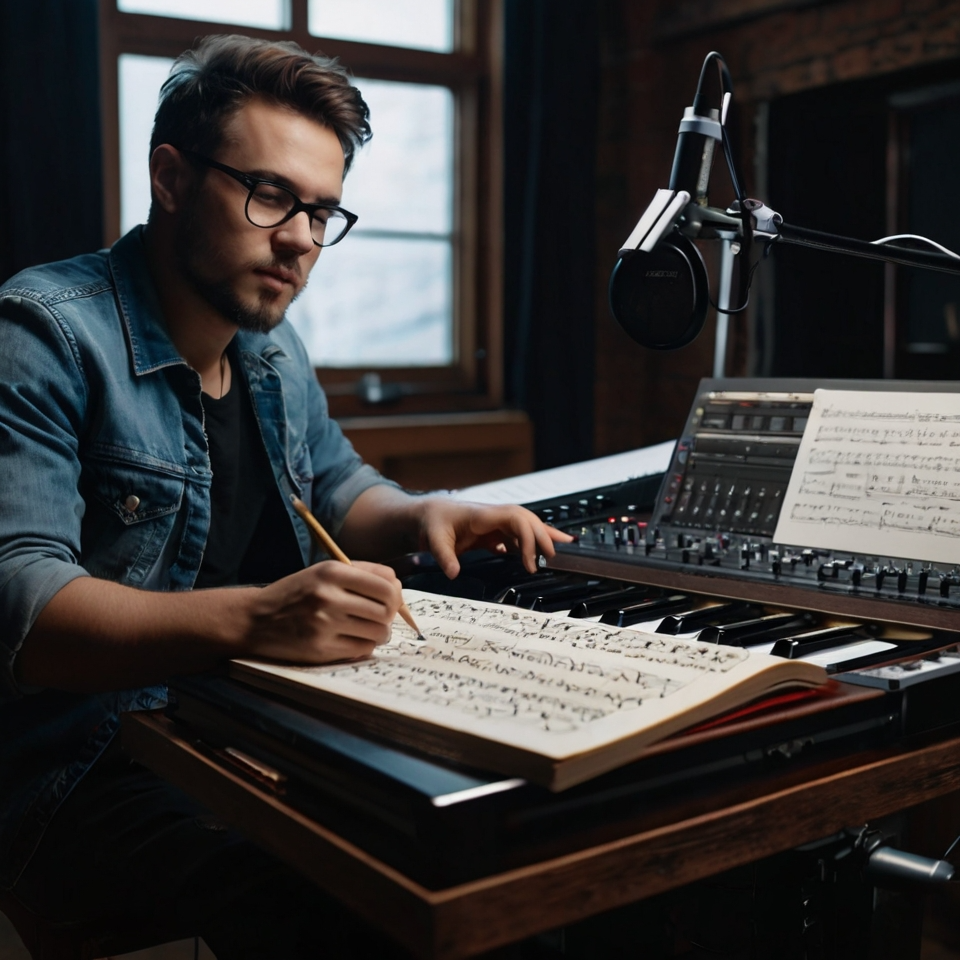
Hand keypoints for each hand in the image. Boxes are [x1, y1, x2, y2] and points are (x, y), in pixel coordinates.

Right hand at [243, 560, 401, 662]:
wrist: (255, 619)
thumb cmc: (295, 594)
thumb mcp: (322, 573)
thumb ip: (359, 574)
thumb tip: (396, 588)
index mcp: (332, 571)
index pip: (386, 583)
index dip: (395, 594)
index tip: (390, 600)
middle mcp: (329, 595)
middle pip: (387, 608)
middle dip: (389, 615)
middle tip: (381, 617)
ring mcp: (325, 623)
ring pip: (379, 631)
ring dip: (380, 633)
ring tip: (369, 630)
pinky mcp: (321, 648)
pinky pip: (362, 649)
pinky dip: (365, 646)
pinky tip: (354, 640)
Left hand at [416, 499, 574, 578]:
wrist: (428, 514)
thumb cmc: (432, 522)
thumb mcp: (434, 539)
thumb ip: (443, 556)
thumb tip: (454, 573)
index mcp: (484, 515)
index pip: (517, 519)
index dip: (529, 539)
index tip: (530, 564)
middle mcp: (495, 516)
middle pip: (528, 520)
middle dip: (544, 537)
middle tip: (552, 559)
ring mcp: (496, 523)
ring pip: (527, 525)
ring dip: (544, 535)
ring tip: (566, 546)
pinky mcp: (494, 531)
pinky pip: (518, 534)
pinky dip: (532, 542)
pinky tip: (541, 553)